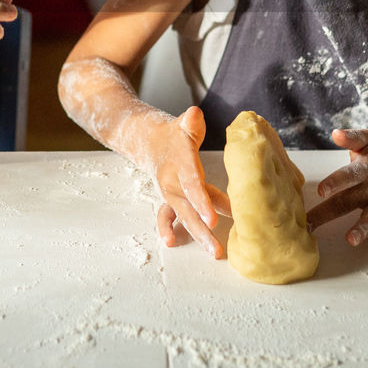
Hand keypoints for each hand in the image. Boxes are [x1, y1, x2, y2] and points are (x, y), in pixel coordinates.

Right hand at [146, 106, 230, 258]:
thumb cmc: (175, 135)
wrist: (150, 141)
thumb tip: (195, 115)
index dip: (202, 201)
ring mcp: (169, 193)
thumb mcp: (184, 124)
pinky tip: (172, 242)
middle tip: (216, 247)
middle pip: (190, 207)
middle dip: (203, 228)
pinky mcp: (169, 200)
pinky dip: (166, 229)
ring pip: (184, 216)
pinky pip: (166, 216)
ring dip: (198, 235)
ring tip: (213, 252)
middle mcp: (173, 182)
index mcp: (180, 164)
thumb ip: (191, 122)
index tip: (213, 218)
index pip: (192, 184)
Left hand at [306, 128, 367, 253]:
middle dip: (329, 212)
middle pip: (349, 200)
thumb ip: (351, 137)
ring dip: (362, 228)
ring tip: (350, 240)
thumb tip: (335, 133)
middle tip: (310, 225)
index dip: (334, 182)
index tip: (321, 191)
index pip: (348, 176)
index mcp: (365, 168)